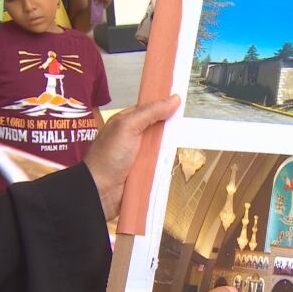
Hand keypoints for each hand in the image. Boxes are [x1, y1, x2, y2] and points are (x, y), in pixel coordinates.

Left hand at [84, 95, 179, 219]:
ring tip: (191, 142)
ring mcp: (140, 155)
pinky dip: (169, 164)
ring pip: (163, 148)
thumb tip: (174, 99)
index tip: (184, 102)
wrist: (100, 192)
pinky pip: (162, 165)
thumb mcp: (128, 127)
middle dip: (172, 128)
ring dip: (173, 147)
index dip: (165, 105)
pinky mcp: (145, 172)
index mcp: (127, 122)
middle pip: (159, 128)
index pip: (150, 109)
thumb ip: (150, 112)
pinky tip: (180, 161)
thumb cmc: (109, 157)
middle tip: (192, 124)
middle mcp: (134, 137)